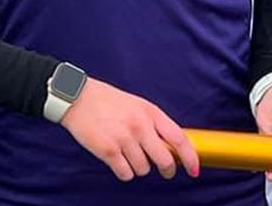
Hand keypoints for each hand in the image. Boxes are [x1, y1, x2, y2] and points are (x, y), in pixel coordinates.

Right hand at [59, 78, 200, 181]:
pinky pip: (125, 174)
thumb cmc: (108, 102)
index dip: (190, 157)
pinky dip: (124, 172)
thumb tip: (172, 148)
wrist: (77, 98)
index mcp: (150, 112)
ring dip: (139, 167)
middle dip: (167, 170)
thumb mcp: (138, 106)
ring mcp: (124, 138)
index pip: (178, 138)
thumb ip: (155, 124)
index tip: (194, 170)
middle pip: (164, 160)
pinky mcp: (107, 150)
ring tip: (128, 155)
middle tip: (164, 172)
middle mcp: (140, 125)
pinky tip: (117, 161)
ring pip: (143, 169)